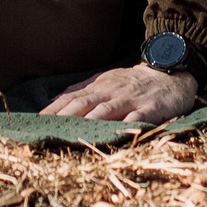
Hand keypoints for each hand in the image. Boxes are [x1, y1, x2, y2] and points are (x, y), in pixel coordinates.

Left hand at [43, 63, 200, 125]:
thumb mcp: (106, 81)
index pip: (71, 98)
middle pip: (84, 104)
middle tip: (48, 130)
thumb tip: (55, 101)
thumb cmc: (133, 82)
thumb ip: (82, 91)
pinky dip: (127, 125)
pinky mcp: (151, 108)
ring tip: (75, 135)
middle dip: (65, 117)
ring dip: (90, 122)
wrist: (170, 72)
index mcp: (99, 86)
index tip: (37, 122)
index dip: (54, 110)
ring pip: (107, 110)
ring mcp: (131, 99)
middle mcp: (111, 92)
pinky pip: (138, 117)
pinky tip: (118, 133)